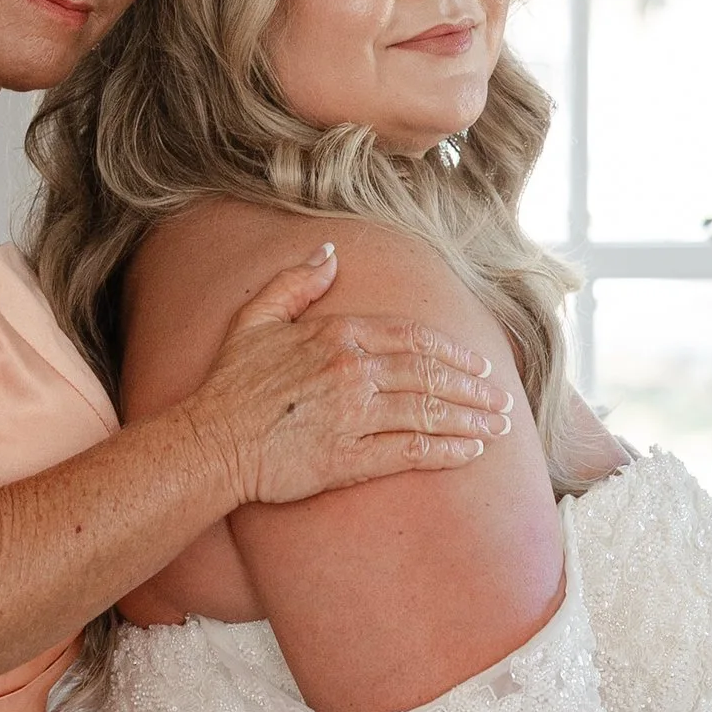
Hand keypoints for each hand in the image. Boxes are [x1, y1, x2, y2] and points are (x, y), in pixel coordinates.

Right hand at [187, 243, 511, 511]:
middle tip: (501, 399)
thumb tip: (330, 253)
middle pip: (430, 375)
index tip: (478, 363)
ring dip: (470, 419)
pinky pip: (411, 451)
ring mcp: (354, 416)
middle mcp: (352, 372)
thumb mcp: (255, 319)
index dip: (453, 351)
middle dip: (474, 388)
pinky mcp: (349, 458)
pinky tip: (471, 452)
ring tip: (498, 426)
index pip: (413, 337)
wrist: (210, 442)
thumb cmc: (229, 384)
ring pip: (428, 412)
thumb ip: (295, 283)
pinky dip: (447, 451)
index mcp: (337, 336)